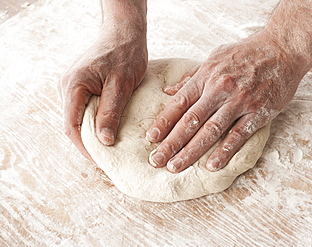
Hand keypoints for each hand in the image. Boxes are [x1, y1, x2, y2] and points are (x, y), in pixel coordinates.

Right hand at [59, 23, 147, 158]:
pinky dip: (95, 121)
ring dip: (93, 133)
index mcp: (73, 86)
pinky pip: (85, 108)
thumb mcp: (121, 85)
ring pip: (79, 117)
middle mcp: (68, 86)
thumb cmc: (125, 54)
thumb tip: (104, 141)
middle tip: (108, 158)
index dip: (86, 147)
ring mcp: (73, 85)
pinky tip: (108, 129)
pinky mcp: (82, 85)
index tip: (102, 161)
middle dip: (90, 143)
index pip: (73, 126)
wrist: (124, 32)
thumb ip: (110, 112)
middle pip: (74, 124)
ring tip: (110, 148)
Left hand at [146, 30, 310, 172]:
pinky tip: (211, 165)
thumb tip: (169, 91)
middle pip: (190, 121)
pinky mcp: (258, 112)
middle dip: (171, 143)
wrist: (283, 48)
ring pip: (210, 131)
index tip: (151, 139)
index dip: (164, 122)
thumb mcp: (215, 58)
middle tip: (156, 160)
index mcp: (206, 76)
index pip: (179, 103)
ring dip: (191, 151)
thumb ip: (192, 77)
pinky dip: (224, 152)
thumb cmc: (247, 53)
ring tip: (176, 166)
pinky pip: (238, 135)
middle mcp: (220, 89)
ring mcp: (239, 102)